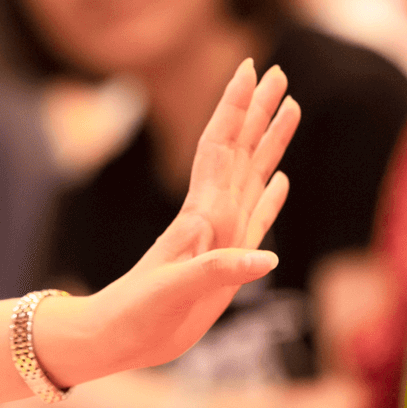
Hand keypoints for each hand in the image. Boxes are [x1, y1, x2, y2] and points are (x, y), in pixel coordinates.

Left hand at [44, 60, 299, 384]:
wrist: (114, 339)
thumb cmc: (135, 315)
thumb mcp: (174, 292)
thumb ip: (218, 272)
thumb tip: (269, 258)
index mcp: (201, 215)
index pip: (221, 146)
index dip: (236, 107)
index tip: (251, 68)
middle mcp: (212, 215)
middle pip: (239, 148)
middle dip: (258, 108)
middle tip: (280, 70)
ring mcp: (220, 236)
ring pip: (251, 175)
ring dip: (270, 142)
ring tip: (292, 109)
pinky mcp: (226, 261)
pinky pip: (255, 217)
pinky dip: (271, 196)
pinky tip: (281, 181)